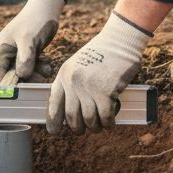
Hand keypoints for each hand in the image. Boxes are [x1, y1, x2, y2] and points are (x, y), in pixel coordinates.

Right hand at [0, 0, 65, 82]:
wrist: (47, 7)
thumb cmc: (35, 20)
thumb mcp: (29, 40)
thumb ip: (24, 59)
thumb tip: (22, 76)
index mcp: (1, 49)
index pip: (0, 73)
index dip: (11, 82)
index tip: (25, 87)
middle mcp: (8, 51)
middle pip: (14, 74)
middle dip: (27, 77)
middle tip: (40, 76)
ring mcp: (18, 51)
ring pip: (25, 71)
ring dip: (36, 72)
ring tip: (46, 66)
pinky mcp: (29, 51)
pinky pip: (32, 65)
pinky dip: (40, 67)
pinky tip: (47, 62)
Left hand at [47, 12, 151, 134]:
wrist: (120, 40)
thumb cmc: (102, 54)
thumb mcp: (79, 65)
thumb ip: (72, 85)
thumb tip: (71, 113)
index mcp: (64, 75)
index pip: (53, 103)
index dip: (53, 120)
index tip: (54, 131)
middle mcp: (73, 82)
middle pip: (71, 117)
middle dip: (78, 128)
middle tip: (85, 129)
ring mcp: (88, 87)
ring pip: (89, 120)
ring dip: (96, 126)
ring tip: (101, 124)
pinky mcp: (105, 91)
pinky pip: (105, 117)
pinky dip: (109, 122)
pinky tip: (111, 120)